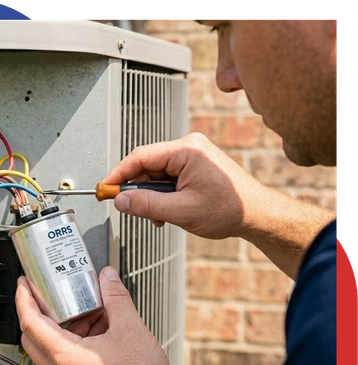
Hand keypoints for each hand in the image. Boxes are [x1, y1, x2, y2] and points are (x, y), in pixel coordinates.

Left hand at [15, 266, 198, 364]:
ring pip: (51, 351)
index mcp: (66, 358)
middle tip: (45, 295)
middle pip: (34, 338)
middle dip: (37, 312)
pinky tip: (97, 333)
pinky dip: (73, 344)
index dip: (24, 298)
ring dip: (61, 328)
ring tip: (85, 312)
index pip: (30, 323)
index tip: (23, 284)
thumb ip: (116, 298)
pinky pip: (65, 363)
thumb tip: (108, 278)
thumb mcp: (131, 330)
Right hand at [102, 132, 261, 239]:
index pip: (140, 157)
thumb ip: (147, 206)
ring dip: (152, 197)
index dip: (119, 174)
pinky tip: (168, 211)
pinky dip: (163, 195)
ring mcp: (193, 155)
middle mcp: (189, 147)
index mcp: (187, 150)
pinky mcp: (195, 165)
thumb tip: (121, 201)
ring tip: (160, 217)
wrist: (258, 214)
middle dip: (138, 191)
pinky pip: (168, 177)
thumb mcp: (182, 211)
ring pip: (156, 174)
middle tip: (132, 210)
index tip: (105, 188)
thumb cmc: (230, 209)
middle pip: (147, 166)